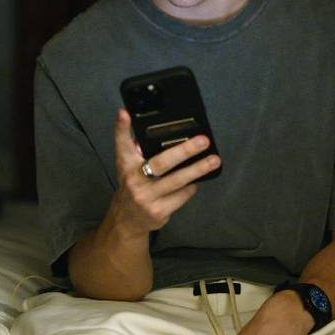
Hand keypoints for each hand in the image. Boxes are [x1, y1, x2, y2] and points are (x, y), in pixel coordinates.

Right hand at [108, 109, 220, 236]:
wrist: (127, 220)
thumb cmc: (134, 185)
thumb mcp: (130, 167)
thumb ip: (139, 149)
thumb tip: (162, 130)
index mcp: (126, 165)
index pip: (122, 144)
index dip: (121, 128)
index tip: (124, 113)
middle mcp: (134, 180)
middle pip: (161, 162)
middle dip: (184, 150)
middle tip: (203, 141)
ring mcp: (146, 197)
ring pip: (177, 181)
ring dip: (198, 169)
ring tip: (213, 160)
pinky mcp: (158, 212)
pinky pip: (181, 196)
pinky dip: (191, 187)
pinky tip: (195, 182)